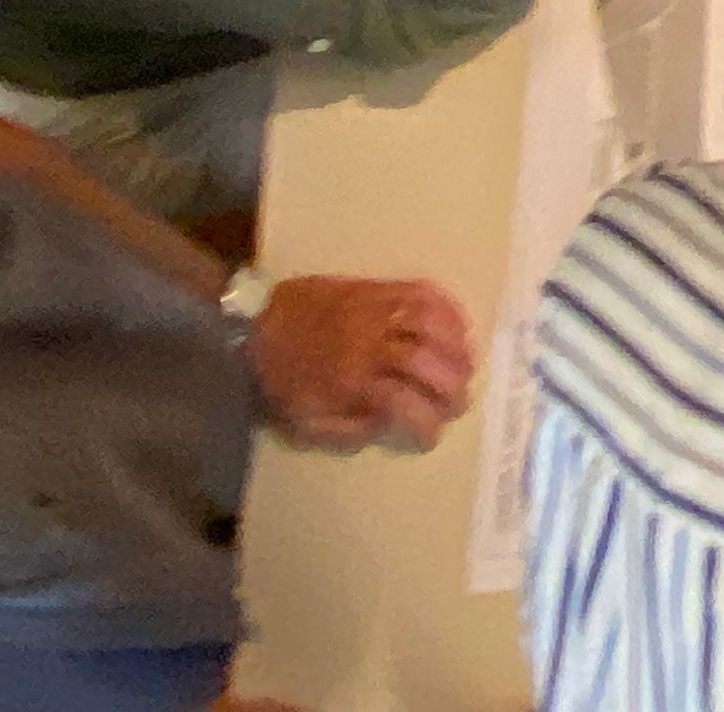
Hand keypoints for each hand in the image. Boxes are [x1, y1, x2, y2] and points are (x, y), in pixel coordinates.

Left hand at [246, 273, 473, 450]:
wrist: (258, 324)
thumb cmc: (282, 378)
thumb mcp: (304, 422)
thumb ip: (348, 429)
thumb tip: (386, 424)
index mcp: (348, 381)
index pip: (402, 402)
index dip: (426, 422)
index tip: (434, 435)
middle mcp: (368, 344)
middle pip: (424, 360)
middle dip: (451, 385)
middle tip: (460, 402)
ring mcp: (376, 310)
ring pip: (430, 322)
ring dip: (456, 346)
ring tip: (465, 366)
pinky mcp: (377, 288)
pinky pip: (422, 291)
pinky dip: (447, 308)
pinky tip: (456, 328)